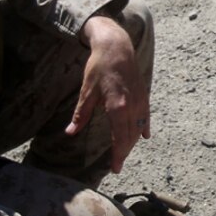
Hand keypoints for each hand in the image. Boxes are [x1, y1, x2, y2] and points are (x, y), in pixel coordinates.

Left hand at [66, 15, 150, 173]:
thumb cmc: (99, 68)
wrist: (116, 47)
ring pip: (138, 128)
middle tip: (118, 165)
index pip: (120, 138)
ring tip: (124, 152)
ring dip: (132, 142)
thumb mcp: (87, 91)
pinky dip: (144, 127)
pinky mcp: (143, 94)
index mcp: (117, 107)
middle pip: (130, 136)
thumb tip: (70, 132)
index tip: (115, 168)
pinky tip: (144, 136)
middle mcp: (132, 106)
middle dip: (124, 152)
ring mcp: (140, 100)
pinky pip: (145, 116)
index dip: (118, 155)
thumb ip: (81, 114)